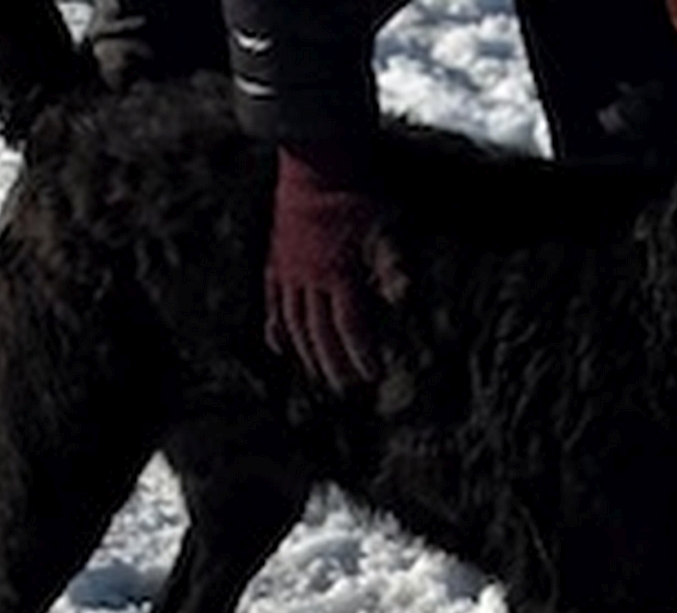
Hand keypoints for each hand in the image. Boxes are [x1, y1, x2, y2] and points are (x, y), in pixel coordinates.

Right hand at [266, 146, 382, 392]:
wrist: (316, 158)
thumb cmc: (358, 194)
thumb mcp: (385, 228)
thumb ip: (392, 266)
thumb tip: (404, 299)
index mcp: (339, 275)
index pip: (351, 327)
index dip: (362, 354)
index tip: (373, 376)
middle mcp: (310, 280)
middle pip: (321, 334)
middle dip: (334, 365)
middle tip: (346, 390)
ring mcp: (289, 273)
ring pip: (295, 324)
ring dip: (307, 355)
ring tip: (318, 378)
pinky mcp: (276, 262)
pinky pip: (272, 303)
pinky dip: (275, 328)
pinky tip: (278, 347)